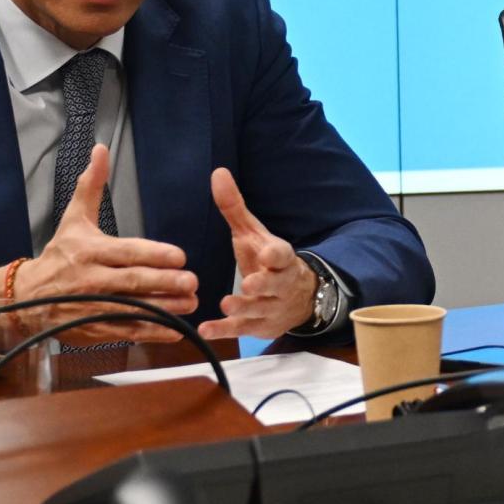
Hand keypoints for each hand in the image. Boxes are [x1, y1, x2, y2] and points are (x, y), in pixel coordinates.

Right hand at [0, 144, 197, 346]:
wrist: (24, 298)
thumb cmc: (58, 255)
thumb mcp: (73, 219)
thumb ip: (91, 187)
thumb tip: (101, 149)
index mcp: (89, 250)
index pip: (126, 252)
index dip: (153, 255)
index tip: (180, 256)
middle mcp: (91, 279)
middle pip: (133, 282)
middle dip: (164, 283)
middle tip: (192, 282)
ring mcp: (91, 306)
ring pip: (132, 309)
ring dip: (164, 309)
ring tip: (191, 304)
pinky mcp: (92, 329)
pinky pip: (125, 331)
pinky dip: (150, 332)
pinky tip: (174, 329)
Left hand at [196, 168, 317, 339]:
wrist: (296, 297)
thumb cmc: (267, 260)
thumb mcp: (252, 233)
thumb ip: (234, 207)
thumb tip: (218, 172)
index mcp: (281, 259)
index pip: (283, 256)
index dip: (276, 257)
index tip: (268, 255)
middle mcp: (280, 285)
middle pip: (275, 286)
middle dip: (264, 286)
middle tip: (250, 284)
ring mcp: (271, 308)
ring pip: (260, 310)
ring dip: (244, 308)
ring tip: (226, 305)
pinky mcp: (260, 326)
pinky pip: (243, 329)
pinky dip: (225, 330)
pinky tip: (206, 330)